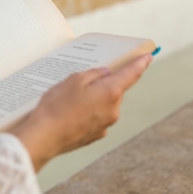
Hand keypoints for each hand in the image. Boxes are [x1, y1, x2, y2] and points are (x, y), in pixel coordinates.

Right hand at [7, 54, 151, 170]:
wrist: (45, 136)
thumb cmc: (57, 106)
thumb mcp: (73, 80)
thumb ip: (93, 74)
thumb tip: (105, 73)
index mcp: (110, 92)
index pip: (131, 74)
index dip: (140, 64)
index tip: (148, 57)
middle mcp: (113, 110)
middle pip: (114, 90)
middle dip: (103, 84)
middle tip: (83, 81)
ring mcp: (105, 125)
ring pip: (105, 105)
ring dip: (94, 99)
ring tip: (70, 99)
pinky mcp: (96, 135)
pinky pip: (96, 117)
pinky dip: (88, 113)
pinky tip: (70, 112)